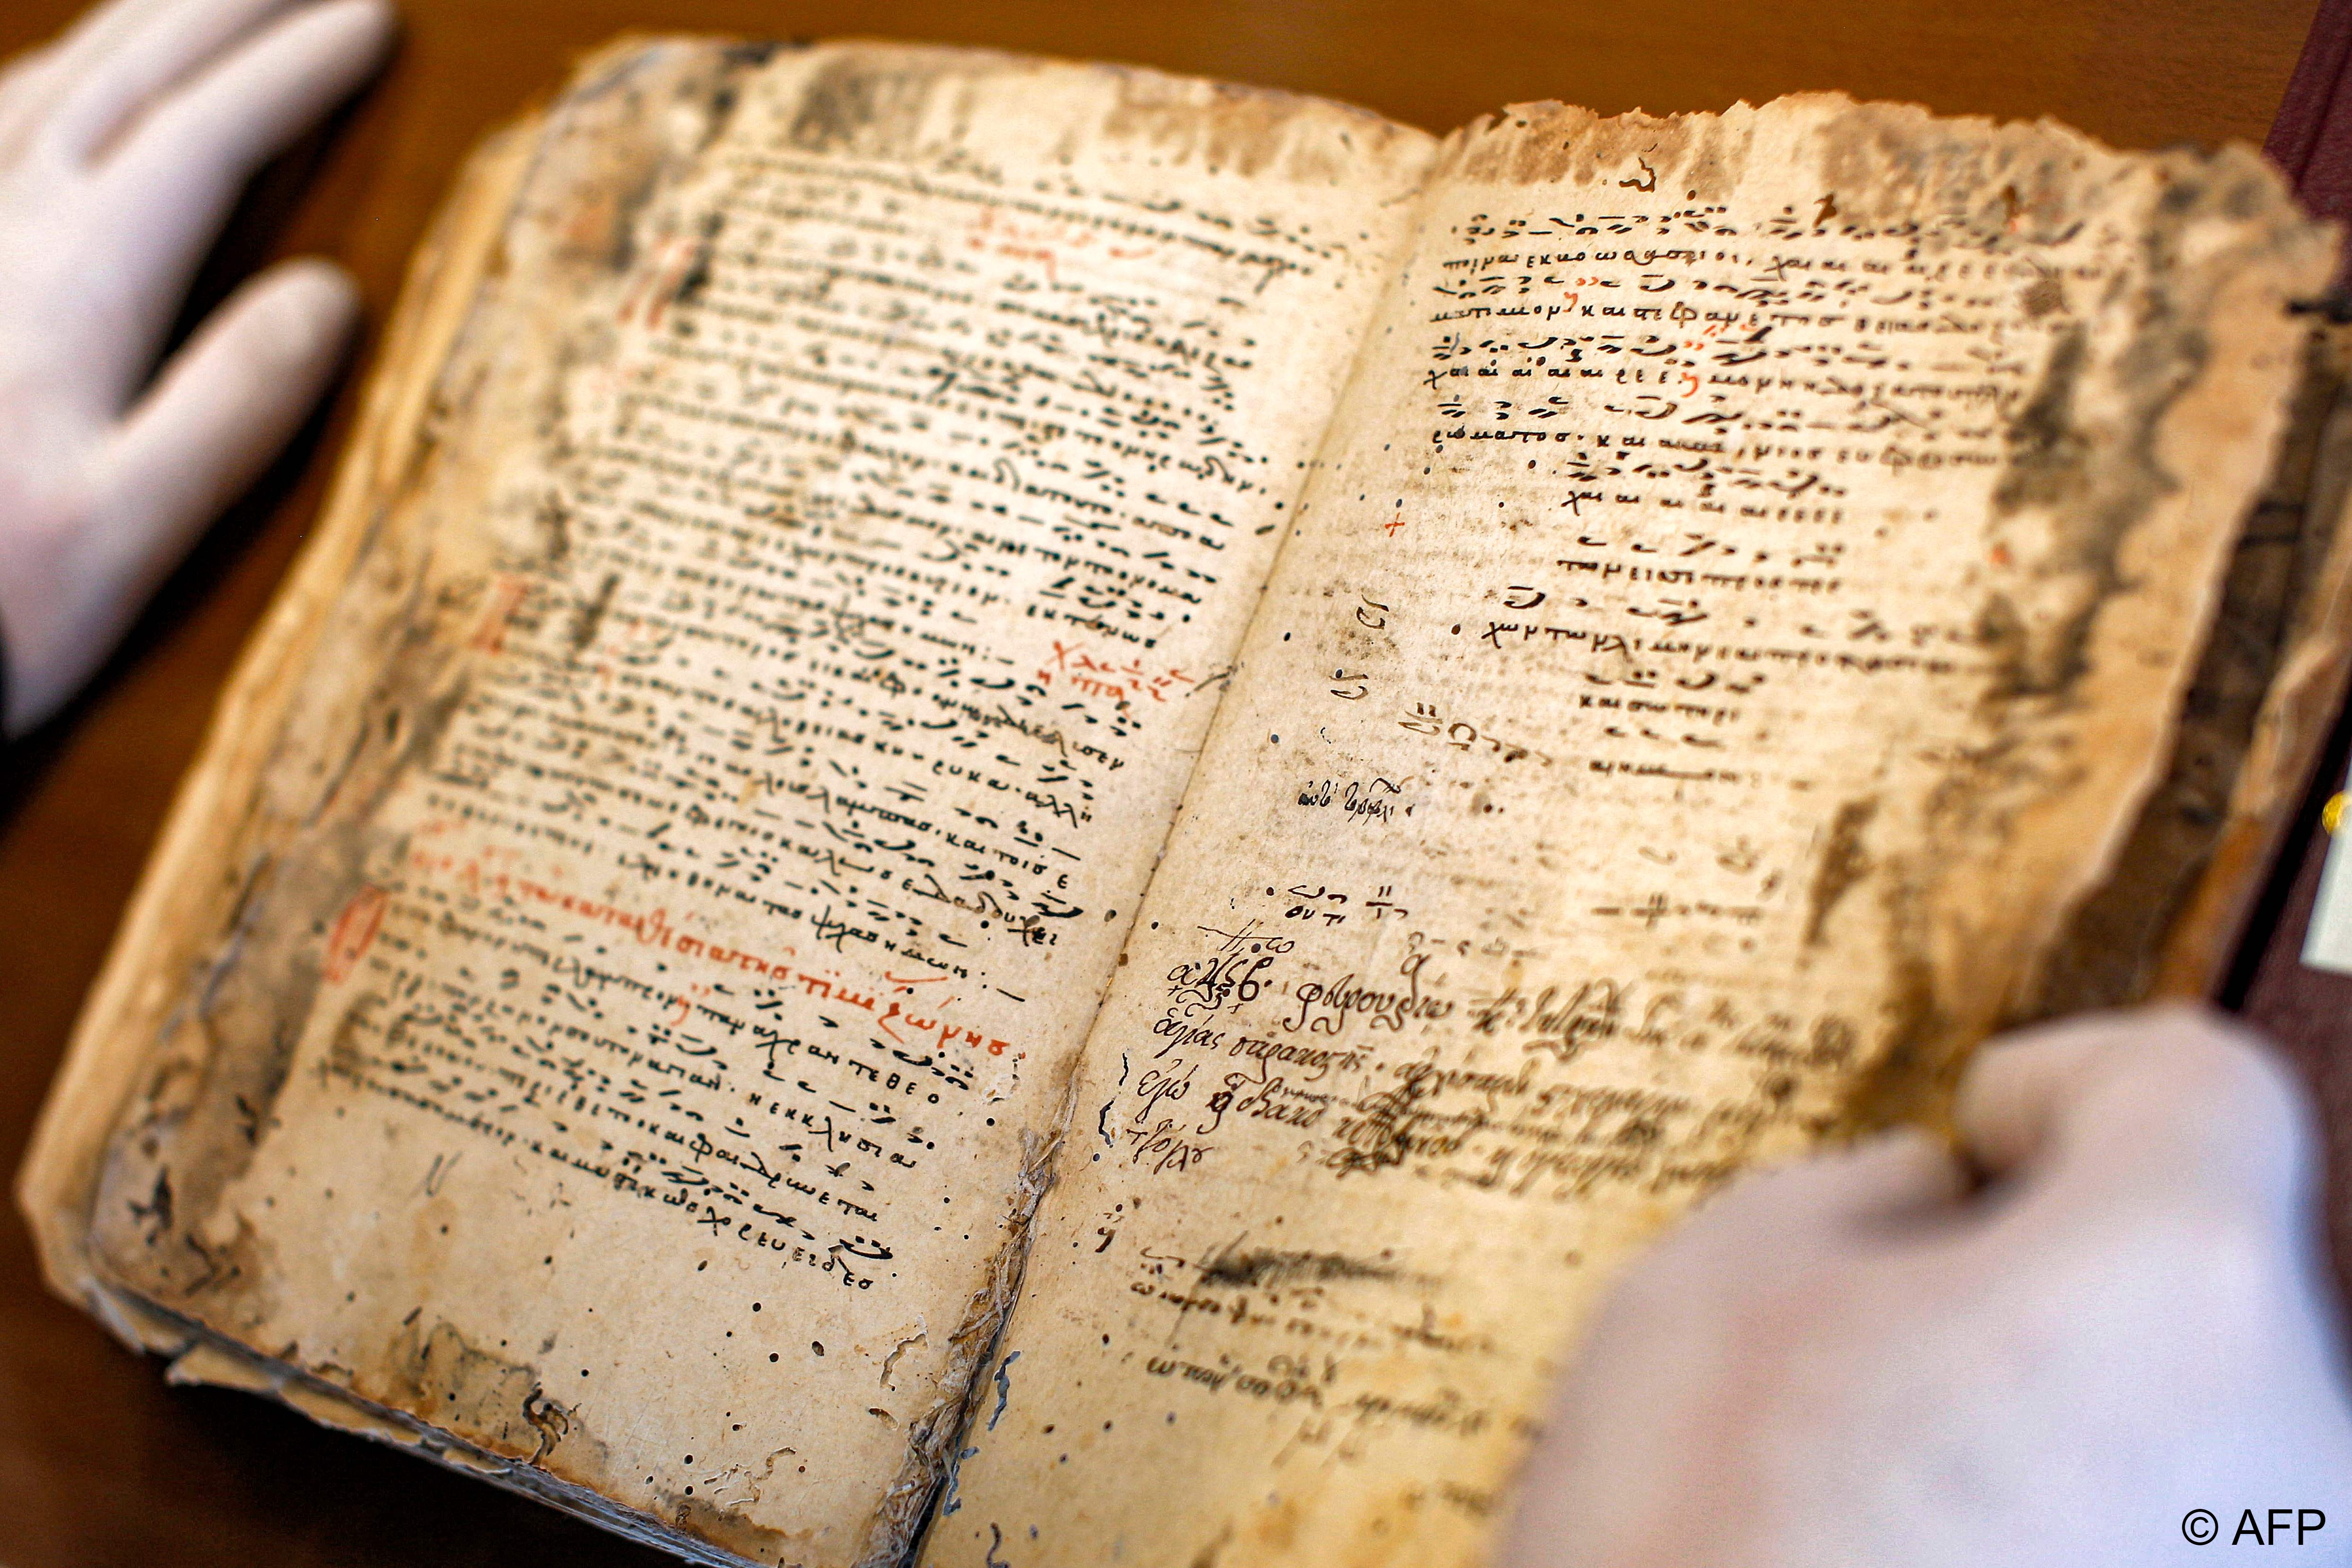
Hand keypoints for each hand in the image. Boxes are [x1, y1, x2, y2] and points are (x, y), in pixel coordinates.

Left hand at [0, 0, 394, 734]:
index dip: (293, 75)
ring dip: (133, 30)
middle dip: (221, 12)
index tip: (369, 22)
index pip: (206, 144)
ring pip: (44, 88)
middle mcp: (1, 237)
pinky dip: (33, 80)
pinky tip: (48, 77)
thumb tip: (333, 296)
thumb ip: (231, 408)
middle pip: (123, 84)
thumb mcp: (124, 536)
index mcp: (79, 295)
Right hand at [1503, 1006, 2351, 1567]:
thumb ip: (1848, 1196)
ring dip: (2071, 1441)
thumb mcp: (1699, 1303)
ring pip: (2200, 1446)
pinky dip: (2093, 1553)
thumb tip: (1924, 1206)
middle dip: (2052, 1287)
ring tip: (1895, 1521)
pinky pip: (2196, 1555)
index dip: (2067, 1083)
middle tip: (1881, 1352)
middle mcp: (2305, 1452)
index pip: (2192, 1085)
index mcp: (2172, 1293)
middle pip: (2202, 1286)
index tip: (1979, 1135)